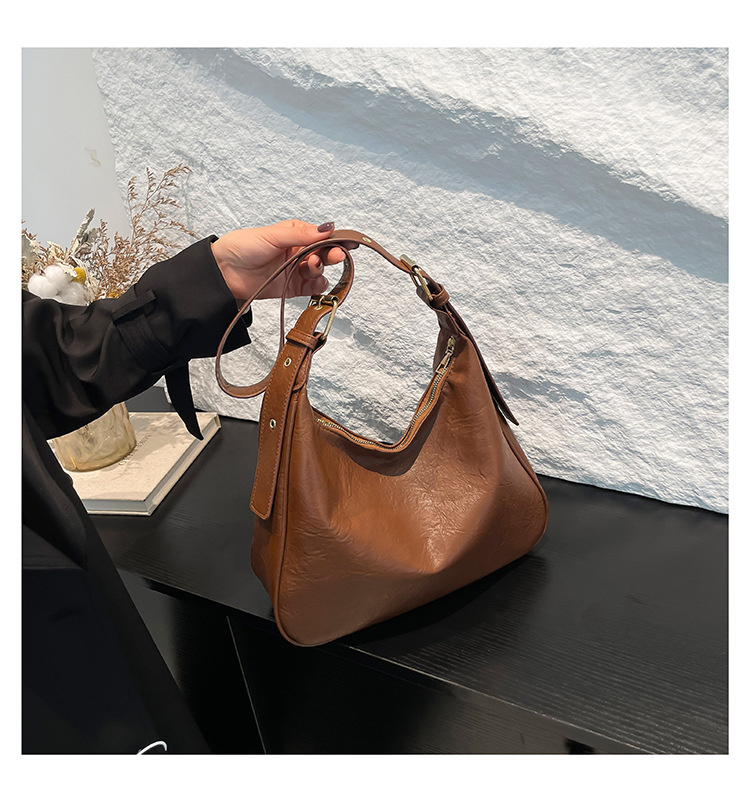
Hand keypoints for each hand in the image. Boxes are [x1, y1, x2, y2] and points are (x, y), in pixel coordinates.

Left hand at [210, 219, 354, 300]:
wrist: (223, 272)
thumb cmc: (242, 247)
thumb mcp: (273, 235)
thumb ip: (301, 234)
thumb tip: (328, 228)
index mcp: (294, 234)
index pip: (321, 236)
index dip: (335, 239)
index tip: (348, 242)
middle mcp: (297, 252)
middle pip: (323, 254)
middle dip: (331, 255)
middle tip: (336, 256)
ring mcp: (295, 271)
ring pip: (319, 271)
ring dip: (320, 269)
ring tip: (310, 266)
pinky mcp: (291, 288)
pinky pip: (311, 288)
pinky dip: (317, 286)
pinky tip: (316, 283)